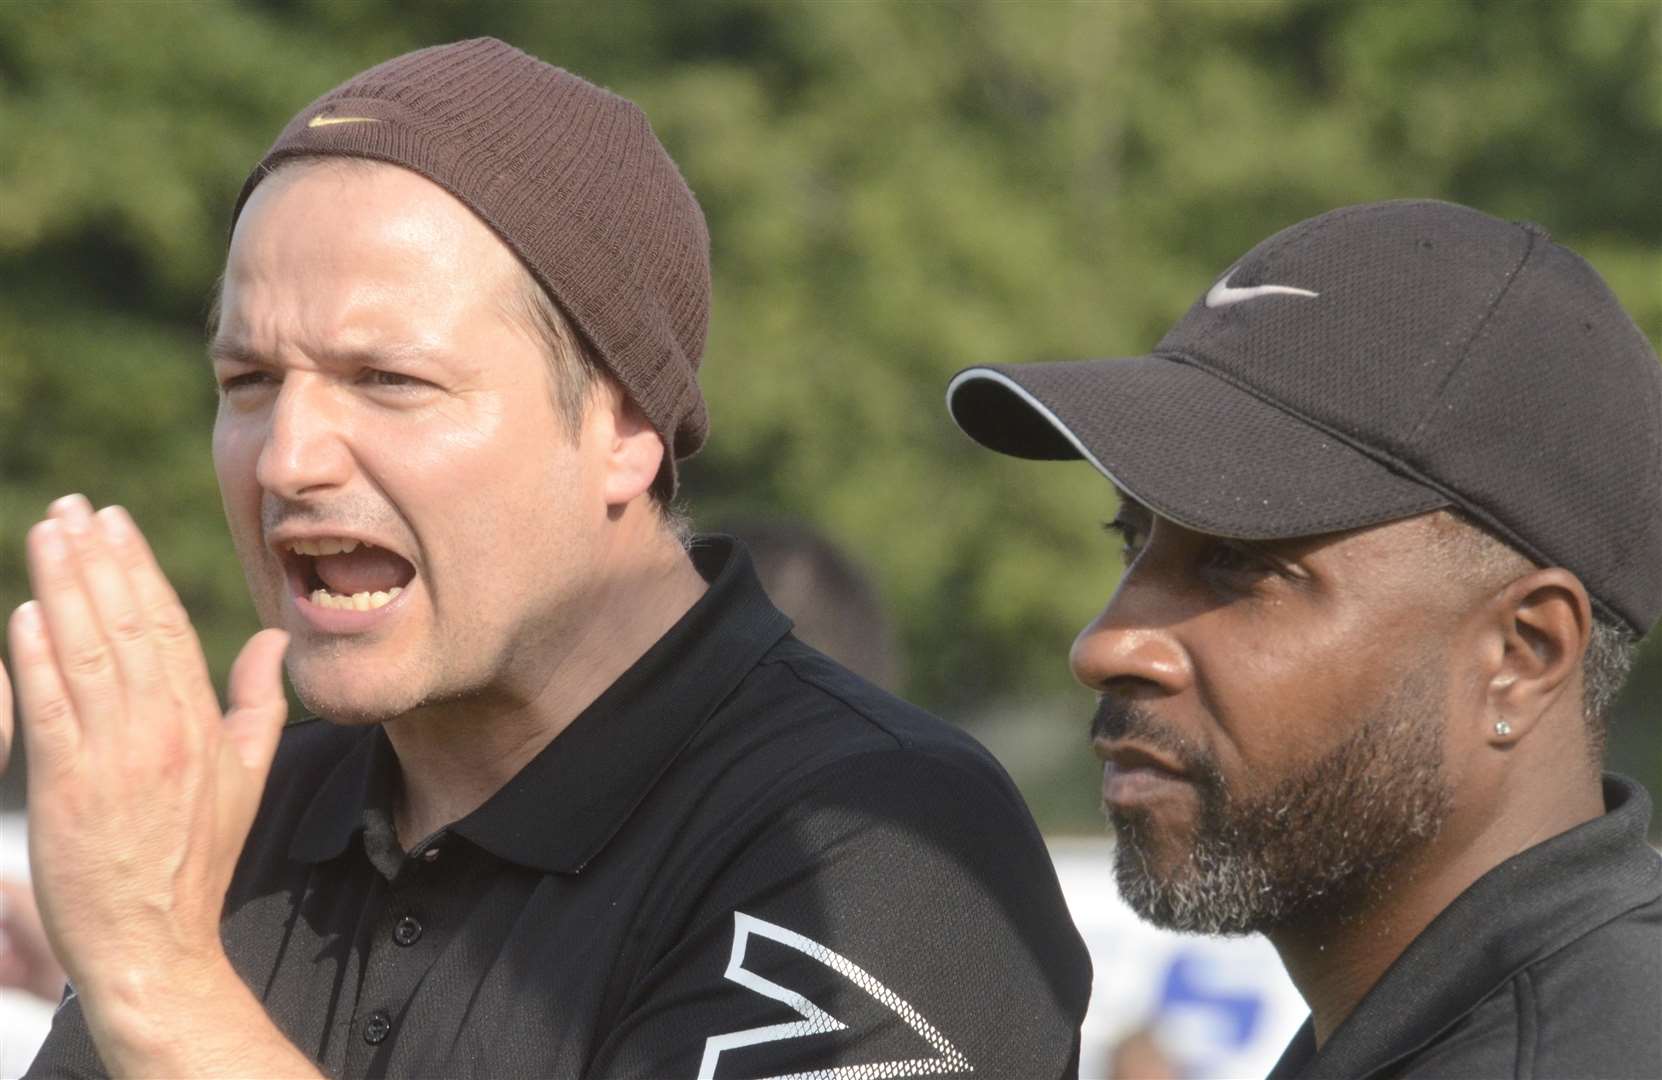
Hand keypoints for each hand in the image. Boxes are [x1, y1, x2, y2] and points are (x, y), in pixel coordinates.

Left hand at [2, 494, 288, 1008]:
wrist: (154, 937)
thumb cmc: (197, 859)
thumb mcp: (249, 775)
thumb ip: (261, 700)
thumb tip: (271, 639)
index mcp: (202, 722)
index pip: (167, 626)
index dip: (139, 568)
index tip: (115, 522)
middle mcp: (160, 729)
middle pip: (126, 624)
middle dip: (95, 558)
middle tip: (72, 508)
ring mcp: (114, 755)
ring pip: (86, 651)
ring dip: (64, 586)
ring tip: (46, 536)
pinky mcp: (66, 784)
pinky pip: (49, 705)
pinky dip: (36, 655)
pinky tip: (28, 613)